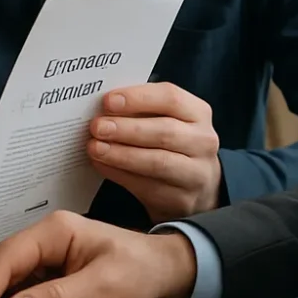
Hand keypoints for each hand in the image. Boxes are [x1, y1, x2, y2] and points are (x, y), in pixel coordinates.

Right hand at [0, 211, 196, 297]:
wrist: (162, 274)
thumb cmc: (138, 268)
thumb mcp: (101, 285)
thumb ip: (57, 297)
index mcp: (55, 230)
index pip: (9, 254)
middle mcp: (46, 243)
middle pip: (8, 275)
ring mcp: (48, 262)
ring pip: (16, 295)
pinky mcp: (52, 281)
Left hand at [88, 82, 221, 222]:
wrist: (194, 185)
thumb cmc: (171, 142)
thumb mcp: (166, 119)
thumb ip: (140, 110)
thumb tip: (103, 107)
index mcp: (198, 113)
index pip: (171, 99)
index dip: (138, 98)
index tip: (108, 101)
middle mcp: (202, 142)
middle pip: (164, 132)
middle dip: (127, 129)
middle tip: (97, 126)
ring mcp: (195, 173)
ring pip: (157, 162)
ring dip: (121, 154)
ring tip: (95, 148)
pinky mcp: (181, 199)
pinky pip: (147, 186)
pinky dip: (119, 174)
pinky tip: (101, 165)